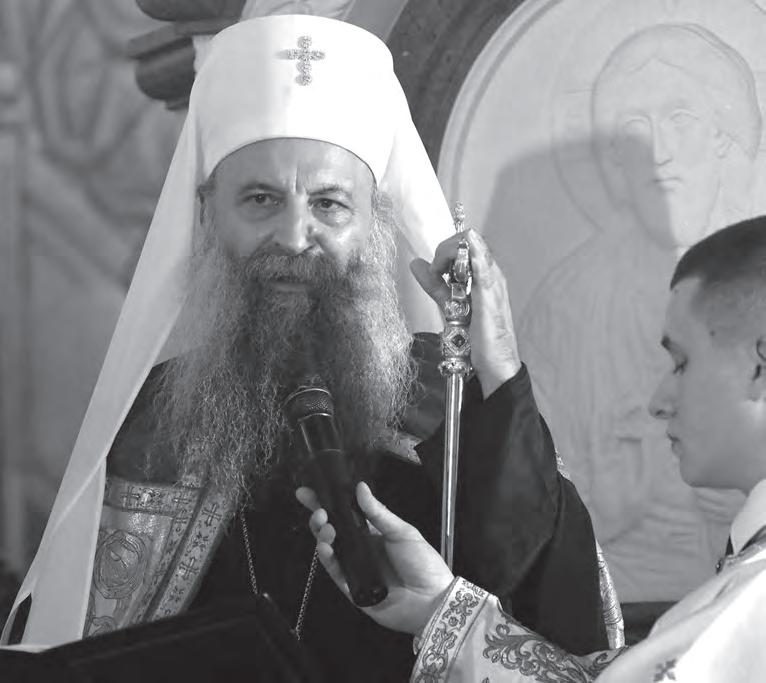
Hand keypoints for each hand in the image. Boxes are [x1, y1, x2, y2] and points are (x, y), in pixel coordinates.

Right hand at [295, 482, 453, 635]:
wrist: (432, 601)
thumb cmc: (422, 563)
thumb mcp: (403, 533)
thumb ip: (379, 513)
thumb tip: (360, 487)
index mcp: (374, 533)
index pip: (346, 515)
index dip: (327, 503)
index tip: (308, 492)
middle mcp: (362, 549)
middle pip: (333, 531)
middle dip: (320, 518)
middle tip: (319, 512)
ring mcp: (356, 569)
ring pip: (331, 550)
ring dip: (323, 536)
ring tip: (326, 527)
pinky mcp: (352, 589)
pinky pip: (336, 572)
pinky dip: (328, 560)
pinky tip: (327, 548)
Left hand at [411, 229, 520, 397]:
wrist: (495, 362)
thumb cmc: (478, 336)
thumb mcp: (450, 303)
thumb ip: (434, 283)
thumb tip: (416, 264)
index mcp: (483, 274)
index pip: (465, 243)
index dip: (444, 250)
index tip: (434, 270)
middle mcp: (491, 274)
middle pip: (468, 240)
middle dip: (444, 250)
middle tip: (435, 272)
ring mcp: (493, 283)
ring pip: (475, 248)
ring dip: (450, 253)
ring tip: (438, 270)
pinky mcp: (490, 296)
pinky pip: (485, 268)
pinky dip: (476, 253)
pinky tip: (470, 244)